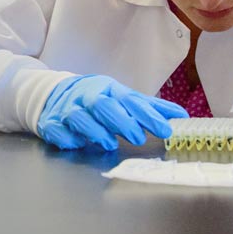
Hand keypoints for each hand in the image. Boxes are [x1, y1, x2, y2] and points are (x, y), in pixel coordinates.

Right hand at [36, 75, 187, 150]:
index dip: (148, 115)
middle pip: (103, 105)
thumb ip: (149, 108)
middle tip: (137, 137)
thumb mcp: (122, 98)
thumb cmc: (96, 99)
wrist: (54, 95)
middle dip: (120, 121)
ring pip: (79, 117)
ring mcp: (68, 110)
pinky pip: (58, 130)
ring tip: (109, 143)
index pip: (130, 100)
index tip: (165, 130)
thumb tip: (181, 115)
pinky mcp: (51, 124)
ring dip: (95, 130)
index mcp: (108, 89)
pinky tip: (77, 143)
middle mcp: (87, 97)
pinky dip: (67, 137)